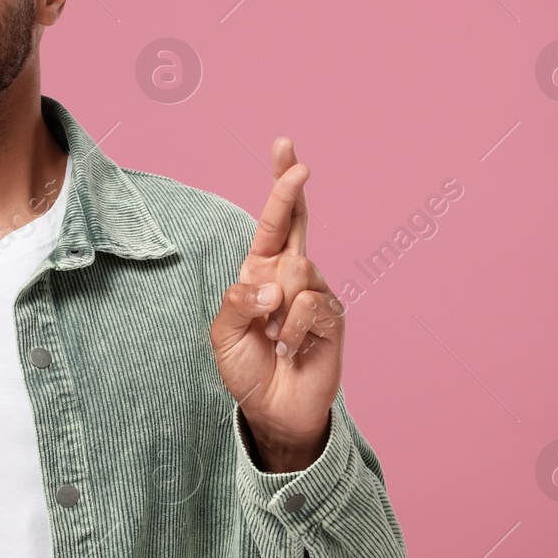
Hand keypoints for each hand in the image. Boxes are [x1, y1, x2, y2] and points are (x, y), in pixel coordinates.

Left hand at [210, 137, 343, 467]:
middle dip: (292, 189)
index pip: (274, 221)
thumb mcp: (224, 334)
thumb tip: (272, 285)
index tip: (285, 147)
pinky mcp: (333, 318)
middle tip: (298, 163)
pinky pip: (308, 306)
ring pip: (297, 271)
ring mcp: (316, 294)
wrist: (273, 410)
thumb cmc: (247, 369)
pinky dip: (291, 331)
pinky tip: (289, 349)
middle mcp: (291, 275)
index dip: (281, 185)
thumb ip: (238, 302)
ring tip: (273, 337)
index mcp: (261, 272)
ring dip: (275, 308)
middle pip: (298, 221)